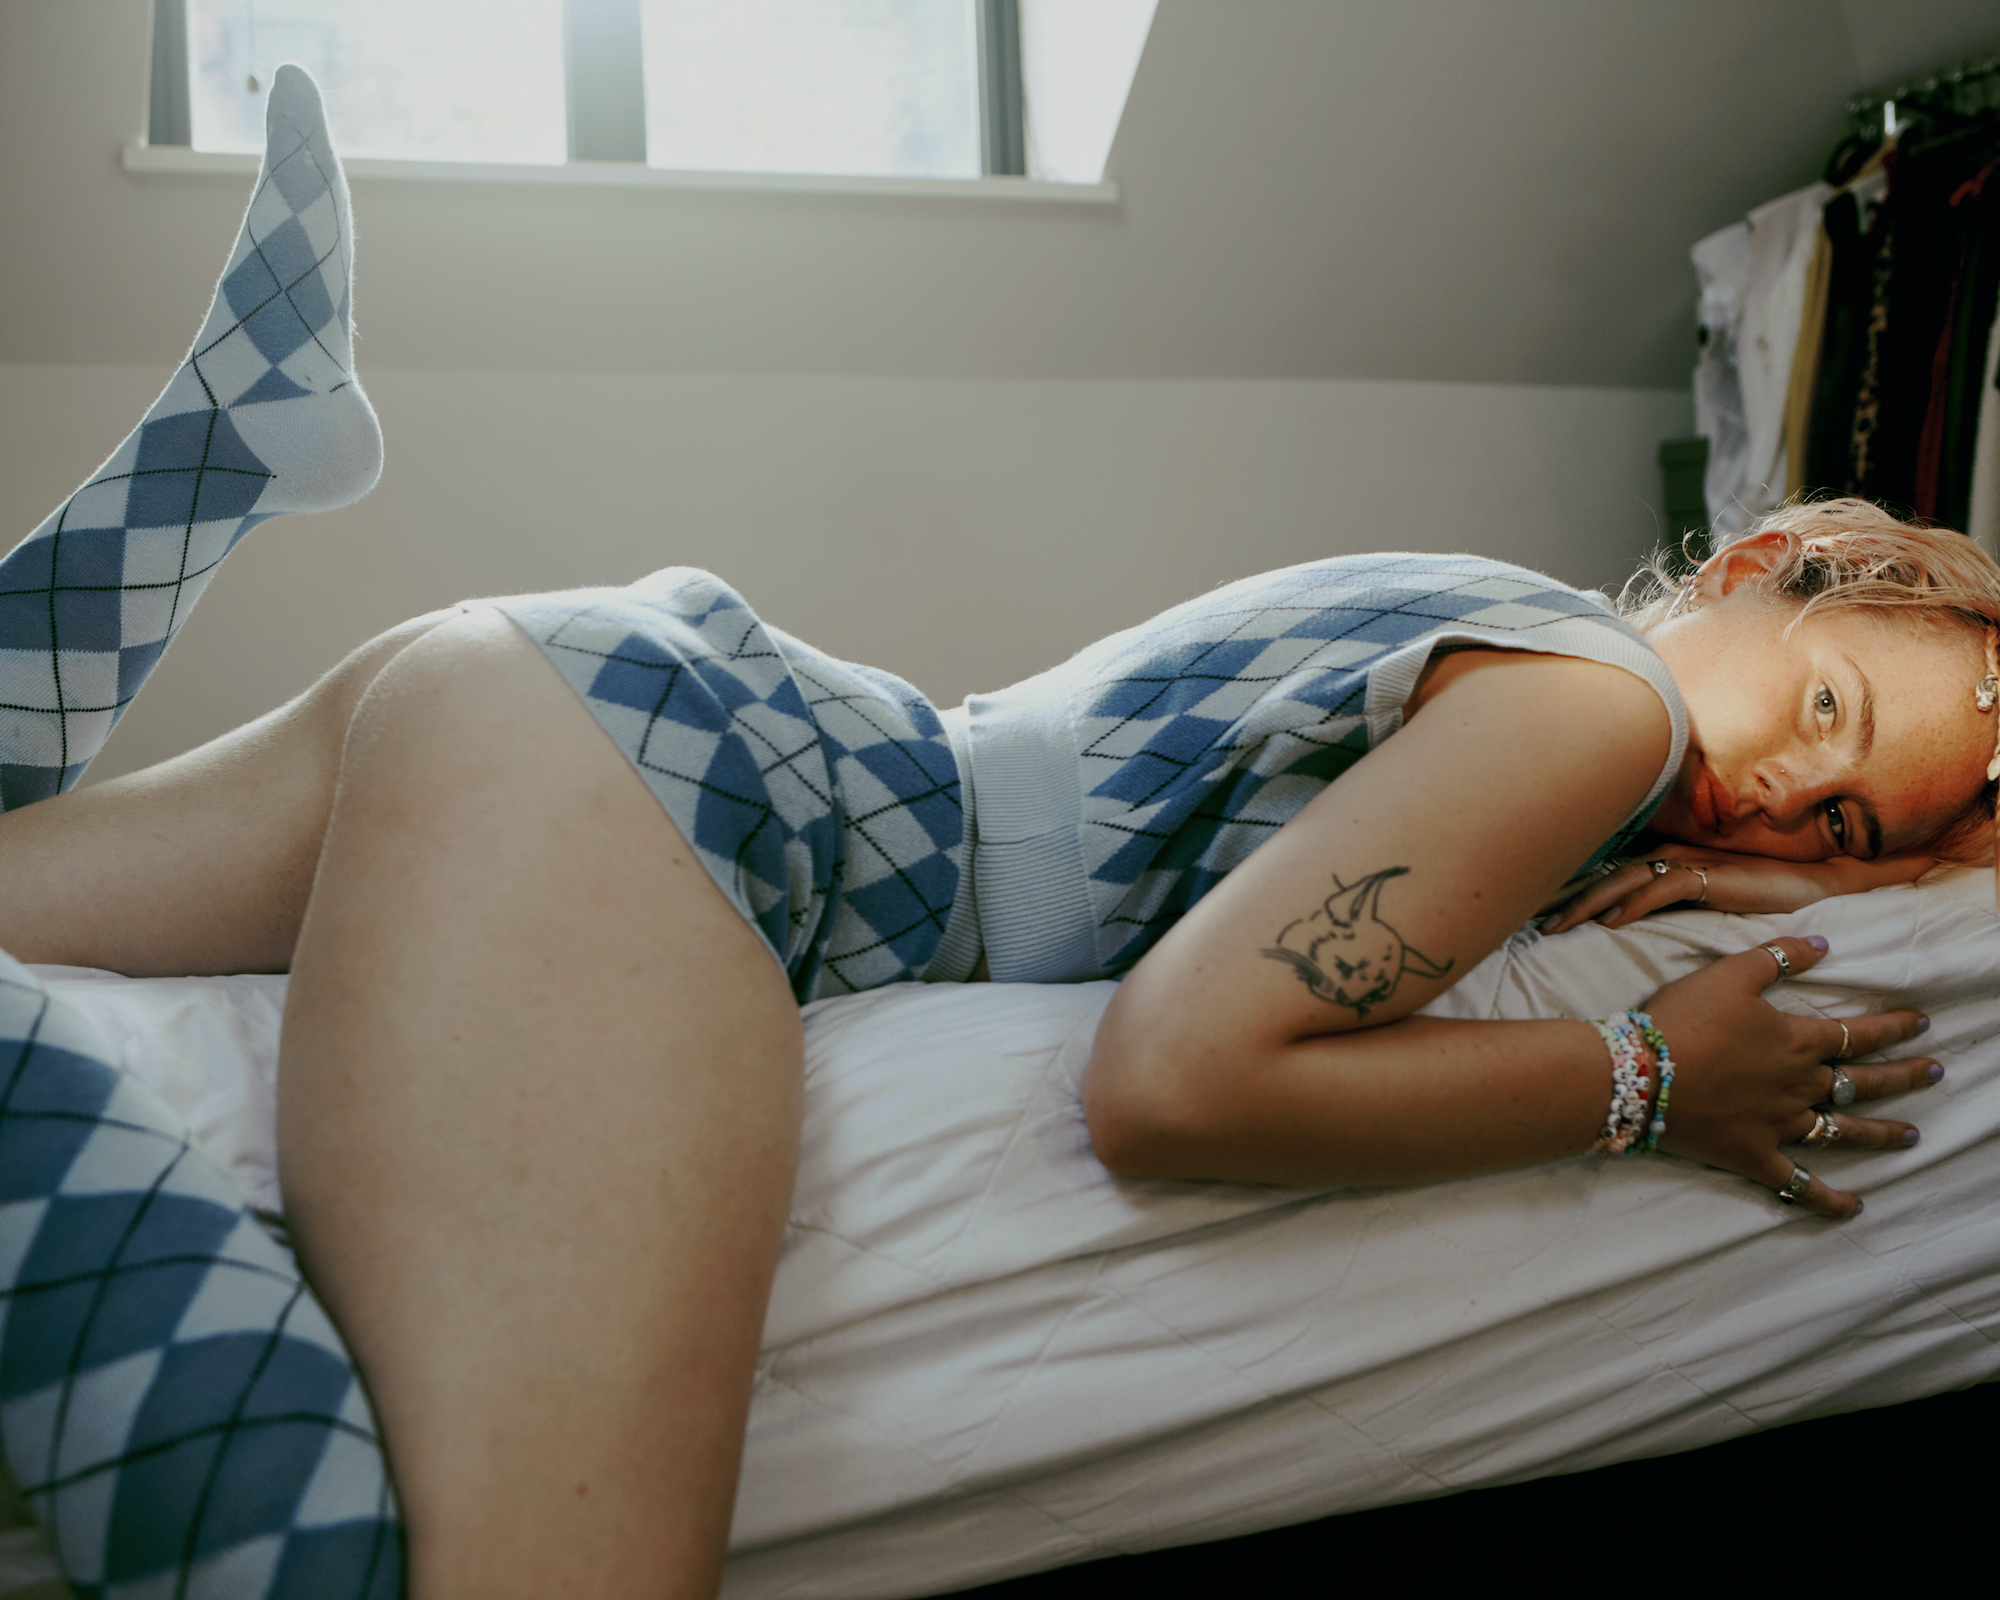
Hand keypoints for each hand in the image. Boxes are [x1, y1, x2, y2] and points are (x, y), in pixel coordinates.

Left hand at [1543, 846, 1933, 932]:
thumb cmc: (1755, 894)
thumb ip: (1663, 908)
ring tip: (1558, 926)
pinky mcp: (1709, 875)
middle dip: (1565, 900)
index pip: (1604, 879)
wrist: (1810, 883)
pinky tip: (1613, 921)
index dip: (1569, 896)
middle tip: (1531, 925)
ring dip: (1589, 904)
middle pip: (1603, 878)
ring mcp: (1687, 865)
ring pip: (1624, 882)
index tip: (1534, 917)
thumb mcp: (1698, 903)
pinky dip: (1636, 903)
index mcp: (1660, 865)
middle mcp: (1666, 859)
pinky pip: (1664, 888)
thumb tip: (1621, 926)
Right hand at [1640, 935, 1935, 1219]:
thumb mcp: (1729, 973)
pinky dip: (1828, 1199)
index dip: (1893, 1028)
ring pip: (1842, 1131)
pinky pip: (1799, 1183)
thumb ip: (1778, 958)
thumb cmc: (1683, 1019)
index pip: (1859, 1033)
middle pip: (1863, 1081)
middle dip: (1904, 1076)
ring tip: (1911, 1136)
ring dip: (1881, 1133)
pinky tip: (1855, 1207)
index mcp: (1797, 1042)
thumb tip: (1824, 945)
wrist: (1639, 1074)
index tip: (1922, 1024)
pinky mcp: (1755, 1156)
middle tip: (1935, 1072)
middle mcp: (1800, 1085)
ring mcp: (1780, 1125)